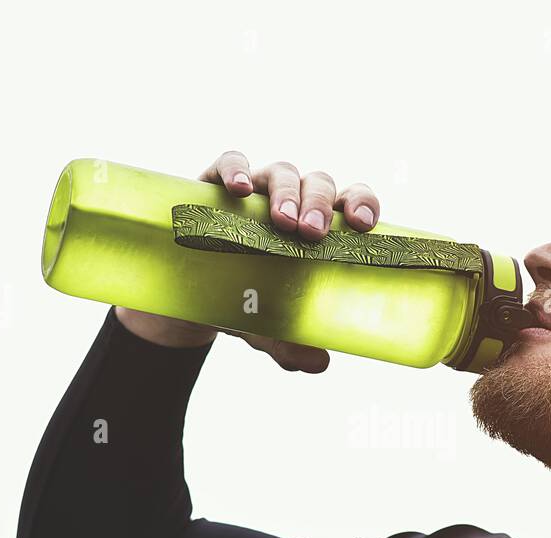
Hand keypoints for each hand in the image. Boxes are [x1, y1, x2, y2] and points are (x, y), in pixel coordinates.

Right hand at [115, 150, 380, 372]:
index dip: (361, 204)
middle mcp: (292, 201)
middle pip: (316, 184)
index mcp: (318, 227)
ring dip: (285, 193)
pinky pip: (229, 162)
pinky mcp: (215, 182)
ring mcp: (255, 190)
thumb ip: (291, 343)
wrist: (188, 297)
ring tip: (281, 221)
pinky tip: (238, 189)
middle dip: (318, 204)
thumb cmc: (242, 302)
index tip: (362, 225)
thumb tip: (318, 362)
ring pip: (280, 173)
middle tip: (311, 233)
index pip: (350, 201)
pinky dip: (235, 169)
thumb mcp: (266, 326)